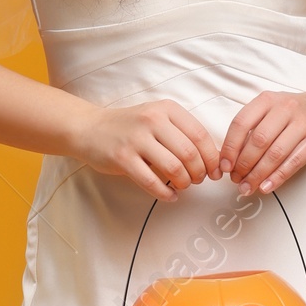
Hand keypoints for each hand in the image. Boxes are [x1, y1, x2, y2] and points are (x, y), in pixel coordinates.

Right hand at [75, 99, 222, 199]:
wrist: (90, 128)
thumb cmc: (130, 127)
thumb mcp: (157, 118)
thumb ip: (182, 133)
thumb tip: (214, 159)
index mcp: (166, 109)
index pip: (200, 135)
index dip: (212, 158)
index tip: (215, 171)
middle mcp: (152, 120)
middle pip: (189, 153)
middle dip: (199, 173)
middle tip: (198, 180)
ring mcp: (136, 139)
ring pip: (174, 168)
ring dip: (184, 183)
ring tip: (183, 186)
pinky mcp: (122, 158)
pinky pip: (151, 182)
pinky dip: (165, 193)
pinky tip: (170, 196)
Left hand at [220, 82, 305, 194]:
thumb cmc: (296, 113)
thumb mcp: (272, 110)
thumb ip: (252, 128)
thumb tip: (230, 158)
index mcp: (267, 100)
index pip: (241, 123)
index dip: (230, 147)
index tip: (224, 166)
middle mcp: (285, 108)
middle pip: (258, 141)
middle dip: (243, 165)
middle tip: (236, 180)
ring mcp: (303, 123)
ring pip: (275, 153)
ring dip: (258, 174)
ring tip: (248, 187)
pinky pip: (294, 161)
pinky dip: (278, 177)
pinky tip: (267, 186)